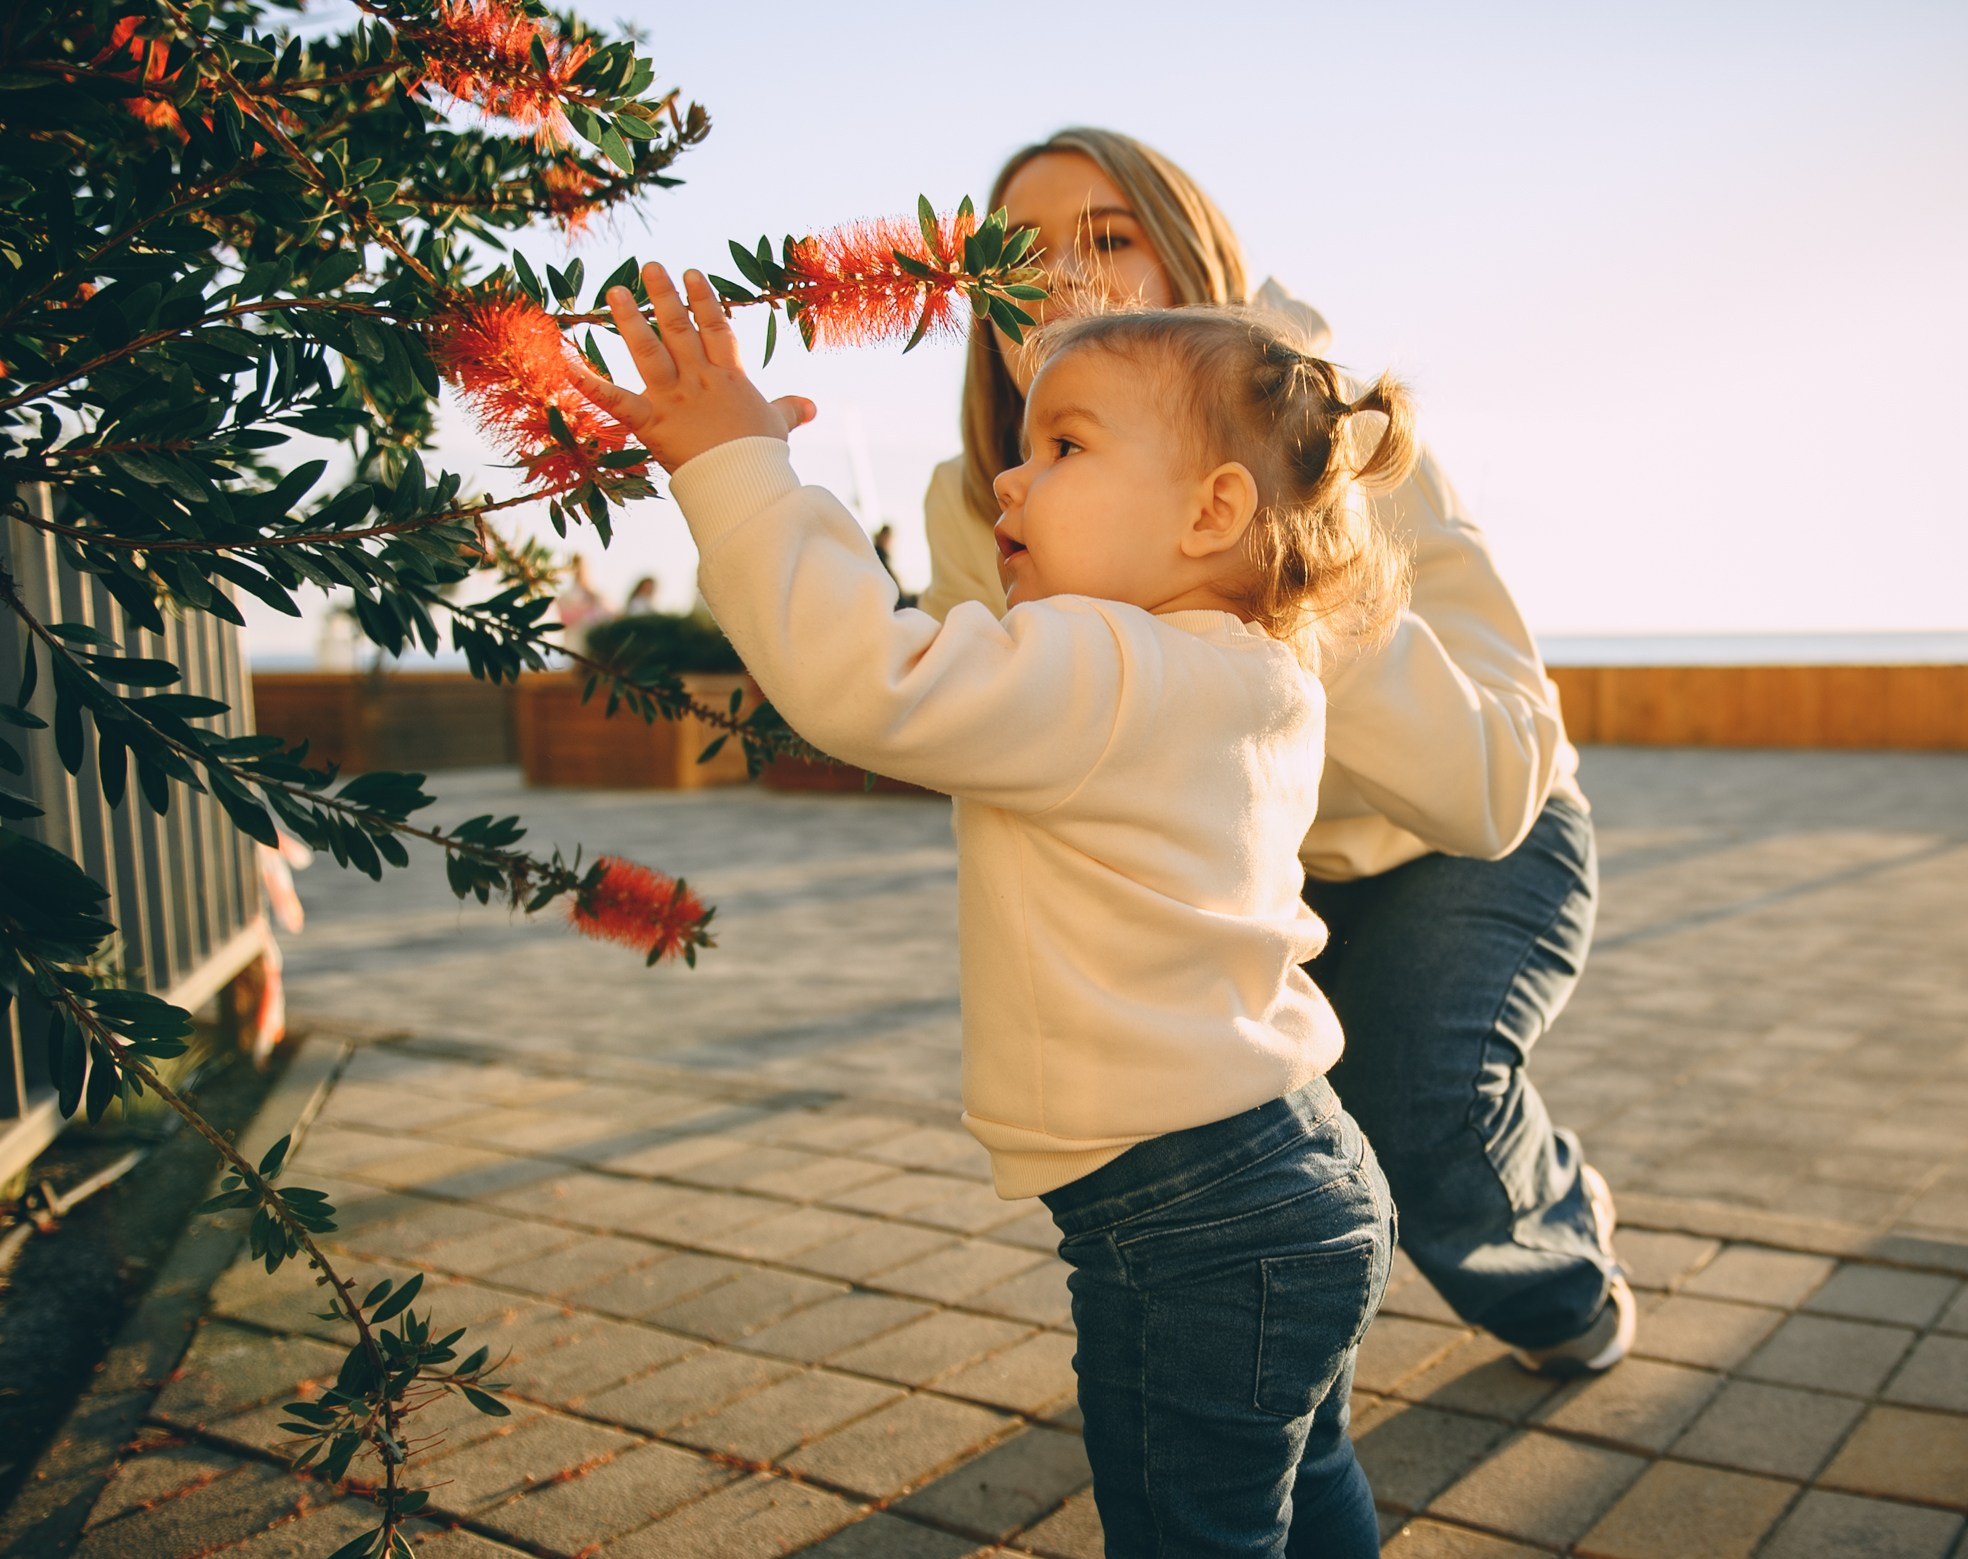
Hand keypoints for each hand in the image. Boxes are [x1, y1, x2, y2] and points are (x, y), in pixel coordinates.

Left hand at [570, 263, 815, 474]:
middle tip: (649, 267)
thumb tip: (812, 405)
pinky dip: (588, 383)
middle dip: (664, 295)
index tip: (693, 274)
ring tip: (616, 291)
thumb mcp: (779, 426)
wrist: (744, 482)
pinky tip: (565, 364)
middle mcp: (698, 379)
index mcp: (730, 377)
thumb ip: (790, 410)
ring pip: (648, 350)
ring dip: (630, 319)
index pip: (716, 328)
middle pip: (679, 328)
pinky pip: (614, 400)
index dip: (704, 299)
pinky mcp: (650, 422)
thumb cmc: (762, 457)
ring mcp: (672, 398)